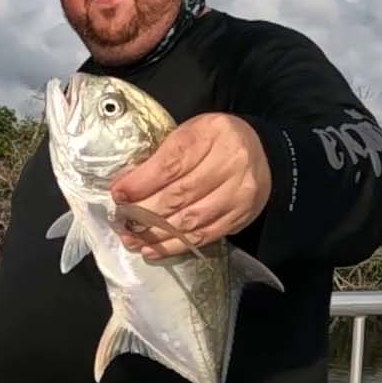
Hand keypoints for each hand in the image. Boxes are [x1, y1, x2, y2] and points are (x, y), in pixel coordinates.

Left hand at [110, 113, 270, 259]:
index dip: (141, 183)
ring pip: (190, 220)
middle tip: (121, 222)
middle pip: (179, 194)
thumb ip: (163, 156)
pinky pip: (204, 236)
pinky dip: (175, 246)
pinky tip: (153, 249)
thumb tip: (127, 189)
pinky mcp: (241, 216)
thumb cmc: (215, 141)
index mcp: (211, 133)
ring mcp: (238, 192)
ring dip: (156, 234)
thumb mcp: (190, 133)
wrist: (262, 152)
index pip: (171, 163)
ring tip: (132, 239)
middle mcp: (229, 162)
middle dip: (144, 211)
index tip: (118, 194)